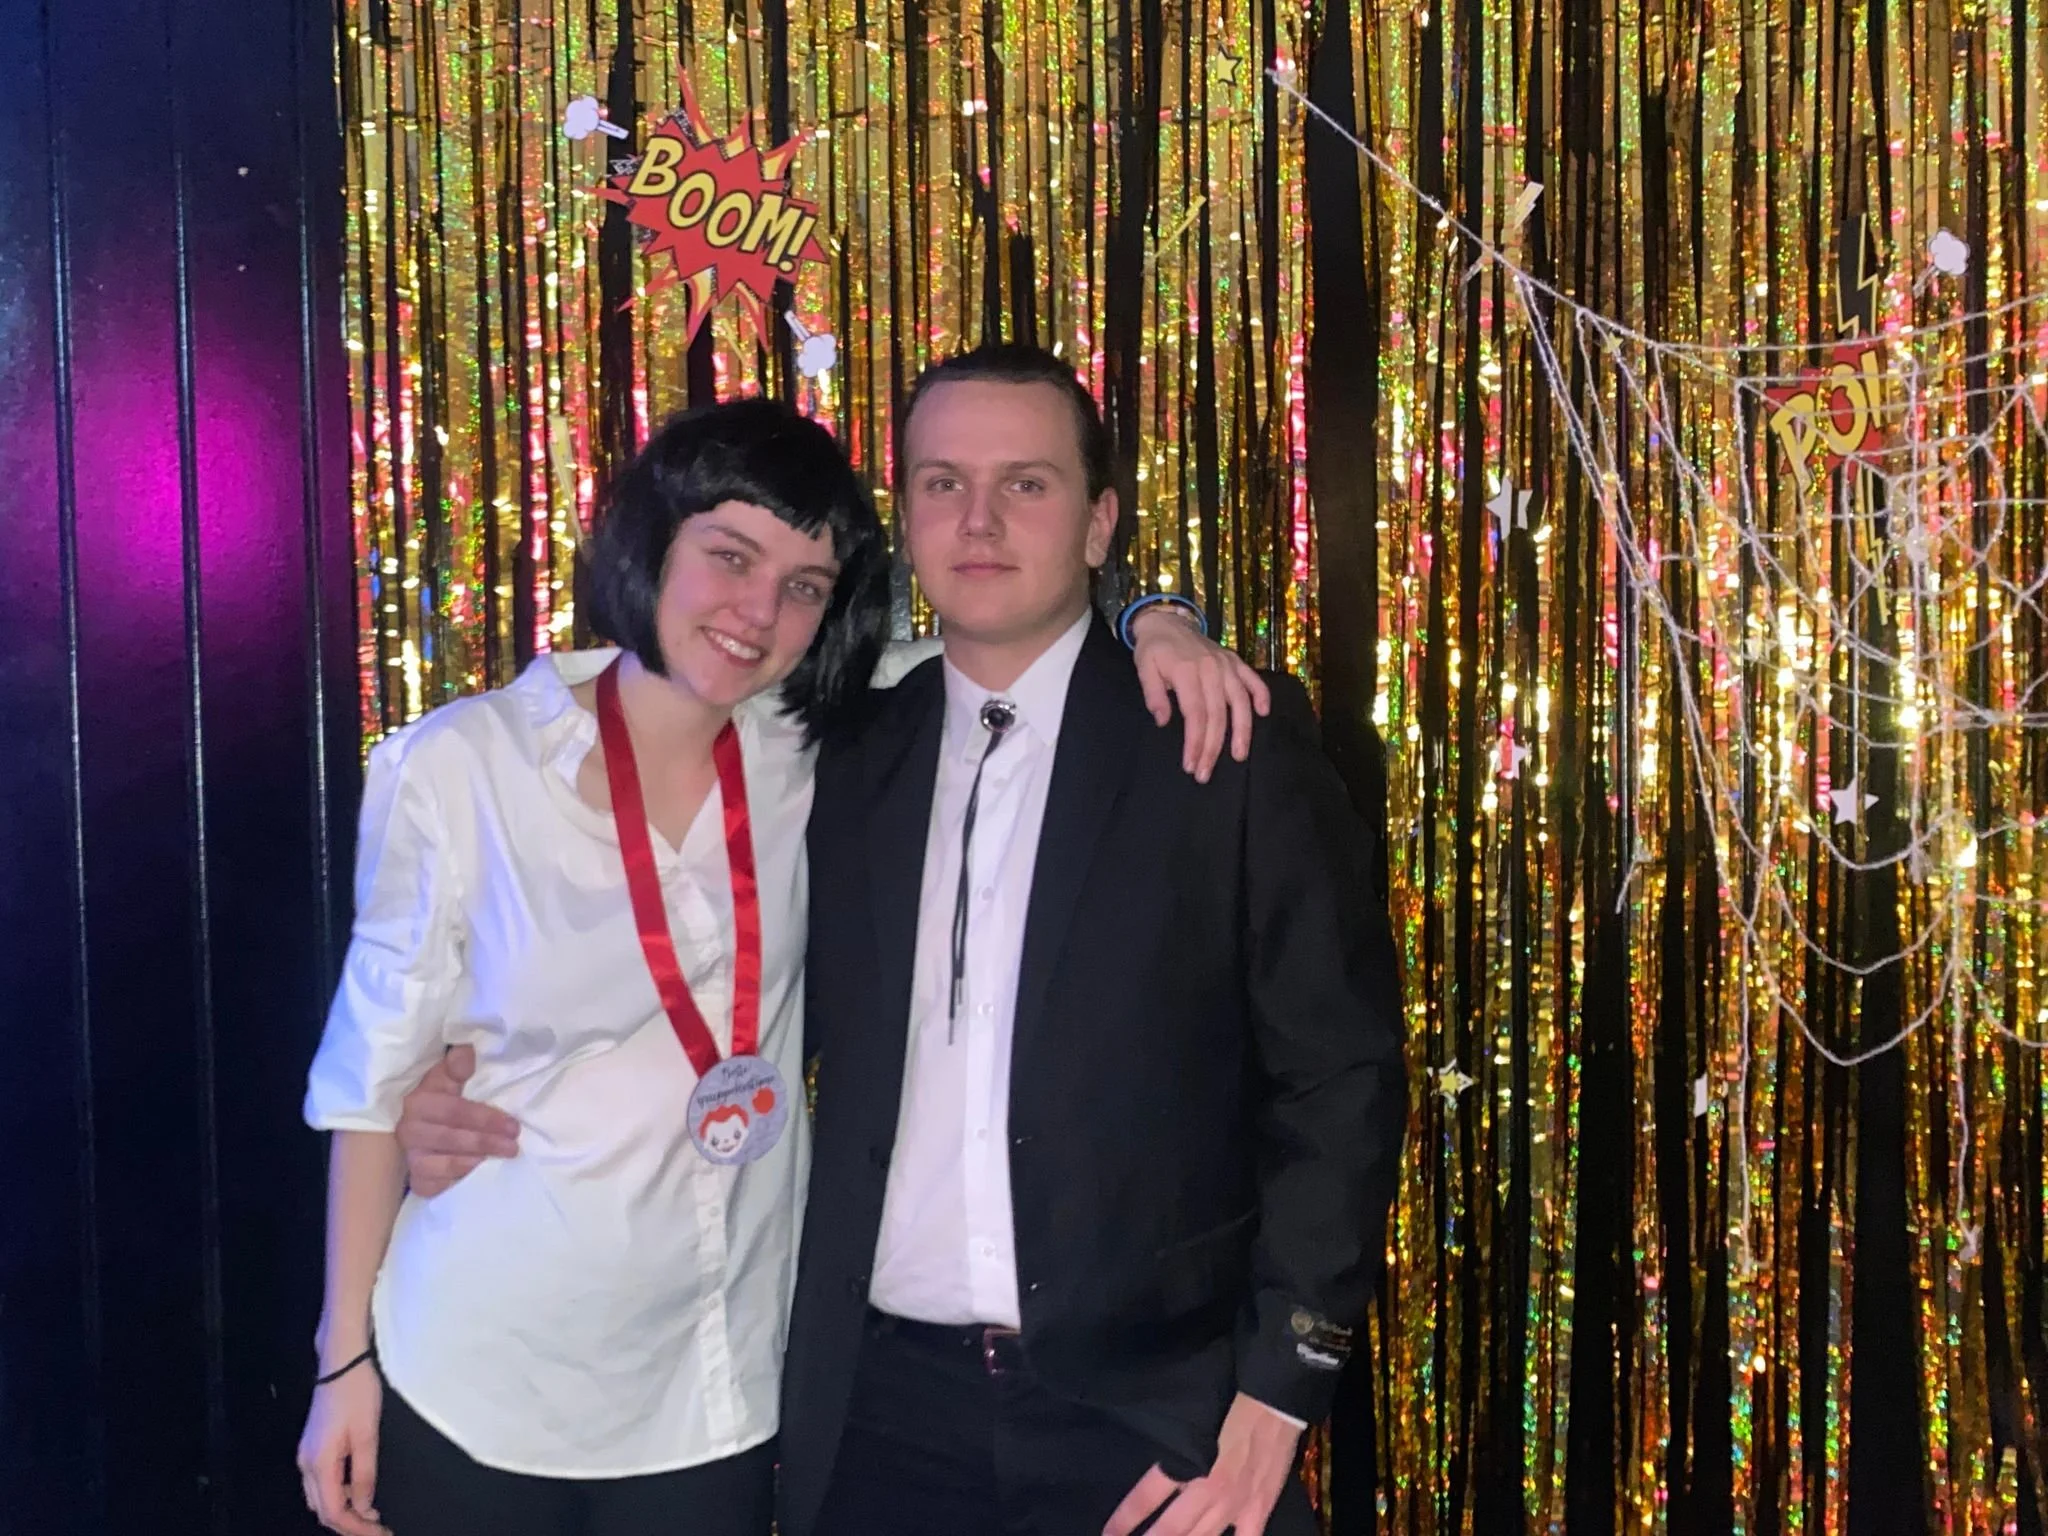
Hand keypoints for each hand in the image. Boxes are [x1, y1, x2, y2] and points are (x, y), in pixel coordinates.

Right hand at [296, 1361, 387, 1535]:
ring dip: (344, 1512)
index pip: (333, 1511)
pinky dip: (339, 1496)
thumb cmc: (357, 1393)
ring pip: (321, 1499)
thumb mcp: (367, 1435)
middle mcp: (306, 1464)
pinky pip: (322, 1484)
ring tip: (372, 1518)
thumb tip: (365, 1507)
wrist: (341, 1361)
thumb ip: (364, 1474)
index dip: (356, 1528)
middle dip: (349, 1525)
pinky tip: (359, 1495)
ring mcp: (306, 1456)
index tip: (380, 1532)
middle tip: (379, 1529)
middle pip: (323, 1510)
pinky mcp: (312, 1448)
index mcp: (318, 1463)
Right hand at [396, 1044, 518, 1197]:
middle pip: (450, 1138)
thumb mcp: (449, 1079)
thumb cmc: (444, 1098)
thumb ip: (457, 1067)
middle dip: (485, 1141)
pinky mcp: (416, 1179)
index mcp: (418, 1101)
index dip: (484, 1118)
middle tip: (513, 1145)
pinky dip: (453, 1182)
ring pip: (442, 1163)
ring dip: (473, 1161)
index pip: (453, 1111)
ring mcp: (411, 1156)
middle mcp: (409, 1130)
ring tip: (499, 1158)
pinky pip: (433, 1185)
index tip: (513, 1125)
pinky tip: (474, 1176)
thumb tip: (466, 1052)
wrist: (424, 1126)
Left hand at [1102, 1394, 1303, 1535]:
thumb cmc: (1229, 1402)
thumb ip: (1172, 1450)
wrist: (1274, 1401)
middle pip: (1169, 1530)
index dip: (1123, 1520)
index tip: (1108, 1534)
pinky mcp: (1259, 1509)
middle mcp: (1206, 1491)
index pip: (1144, 1499)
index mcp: (1187, 1465)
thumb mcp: (1192, 1422)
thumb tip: (1154, 1473)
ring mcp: (1234, 1505)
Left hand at [1129, 609, 1271, 781]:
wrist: (1166, 620)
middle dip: (1213, 747)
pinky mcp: (1235, 661)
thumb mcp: (1144, 668)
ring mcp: (1227, 665)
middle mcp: (1212, 669)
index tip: (1191, 765)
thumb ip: (1153, 694)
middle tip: (1205, 773)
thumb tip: (1162, 721)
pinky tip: (1264, 714)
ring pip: (1240, 703)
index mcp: (1188, 672)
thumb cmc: (1154, 649)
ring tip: (1240, 756)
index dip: (1195, 742)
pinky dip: (1262, 695)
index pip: (1195, 715)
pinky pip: (1254, 679)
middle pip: (1217, 715)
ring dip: (1242, 731)